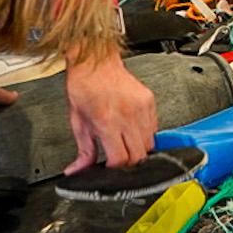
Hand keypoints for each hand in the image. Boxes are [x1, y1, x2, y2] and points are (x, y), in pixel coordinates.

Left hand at [64, 54, 157, 174]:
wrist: (95, 62)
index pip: (120, 159)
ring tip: (125, 143)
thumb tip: (77, 171)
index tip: (109, 167)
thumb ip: (83, 151)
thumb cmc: (84, 87)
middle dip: (128, 163)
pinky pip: (154, 128)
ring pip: (149, 144)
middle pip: (138, 155)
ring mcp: (141, 107)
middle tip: (117, 158)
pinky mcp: (150, 101)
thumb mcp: (78, 122)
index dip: (114, 168)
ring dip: (138, 149)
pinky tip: (132, 130)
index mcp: (107, 121)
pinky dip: (145, 134)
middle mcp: (128, 115)